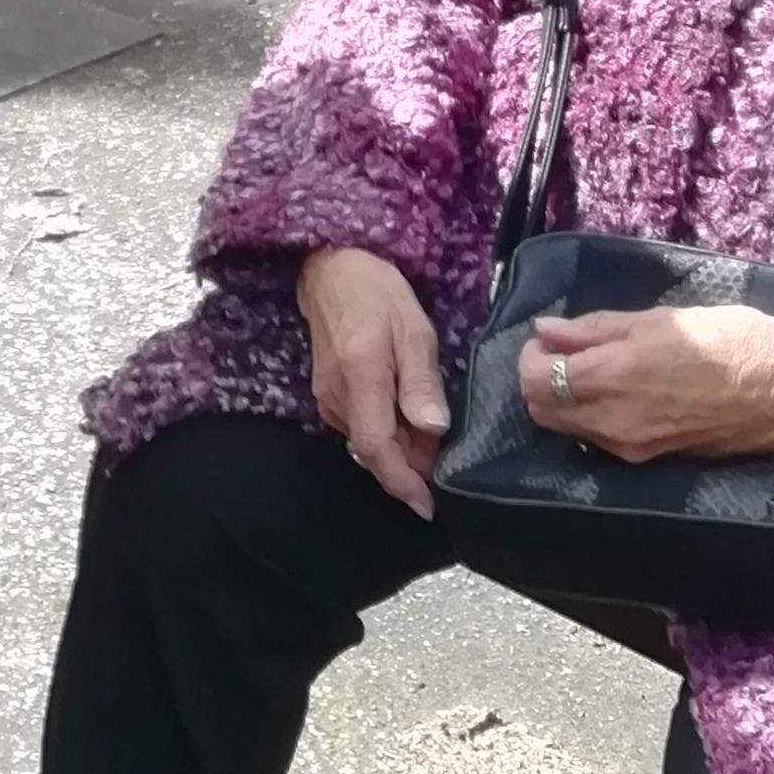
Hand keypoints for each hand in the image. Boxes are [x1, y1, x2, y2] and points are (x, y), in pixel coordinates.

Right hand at [300, 246, 449, 520]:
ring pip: (367, 440)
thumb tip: (432, 429)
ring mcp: (328, 397)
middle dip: (410, 466)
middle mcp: (337, 397)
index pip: (376, 448)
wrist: (331, 267)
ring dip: (401, 448)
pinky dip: (387, 432)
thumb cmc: (377, 292)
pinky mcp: (329, 393)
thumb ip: (420, 381)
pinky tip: (409, 419)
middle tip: (445, 460)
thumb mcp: (413, 329)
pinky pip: (360, 426)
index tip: (426, 506)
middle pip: (373, 451)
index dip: (402, 482)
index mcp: (361, 380)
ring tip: (432, 435)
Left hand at [521, 309, 773, 464]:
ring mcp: (631, 448)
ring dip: (564, 401)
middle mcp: (615, 423)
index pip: (535, 381)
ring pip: (568, 429)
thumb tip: (546, 331)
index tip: (548, 339)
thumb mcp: (660, 320)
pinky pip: (598, 440)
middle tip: (564, 353)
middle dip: (539, 381)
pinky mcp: (649, 460)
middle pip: (542, 411)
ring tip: (593, 370)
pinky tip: (616, 393)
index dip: (530, 358)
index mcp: (615, 379)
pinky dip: (591, 417)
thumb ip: (595, 329)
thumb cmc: (732, 341)